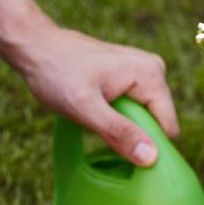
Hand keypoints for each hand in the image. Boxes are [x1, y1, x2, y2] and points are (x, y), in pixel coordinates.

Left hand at [9, 23, 177, 165]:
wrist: (35, 46)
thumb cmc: (55, 72)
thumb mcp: (84, 107)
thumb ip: (119, 132)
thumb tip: (151, 158)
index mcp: (151, 75)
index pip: (167, 127)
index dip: (146, 145)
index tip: (117, 147)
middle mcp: (156, 70)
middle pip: (157, 121)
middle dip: (132, 132)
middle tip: (98, 124)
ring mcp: (146, 71)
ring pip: (146, 116)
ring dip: (123, 123)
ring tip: (95, 112)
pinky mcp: (135, 75)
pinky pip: (137, 107)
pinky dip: (119, 114)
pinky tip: (98, 106)